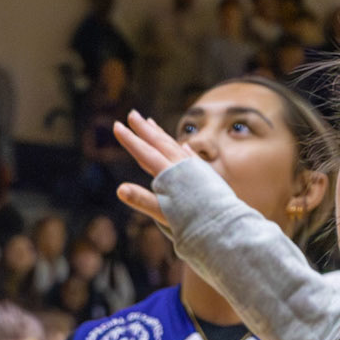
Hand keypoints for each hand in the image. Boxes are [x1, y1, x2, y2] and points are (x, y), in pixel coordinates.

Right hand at [110, 109, 194, 228]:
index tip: (117, 125)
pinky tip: (184, 145)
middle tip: (132, 114)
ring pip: (174, 146)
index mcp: (169, 174)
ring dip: (161, 134)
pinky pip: (191, 156)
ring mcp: (194, 168)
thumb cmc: (191, 222)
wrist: (223, 225)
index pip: (144, 152)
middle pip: (159, 142)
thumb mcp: (163, 213)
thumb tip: (120, 189)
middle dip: (144, 129)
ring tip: (151, 122)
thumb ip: (142, 200)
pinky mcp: (205, 175)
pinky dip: (184, 148)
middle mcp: (182, 165)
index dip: (130, 140)